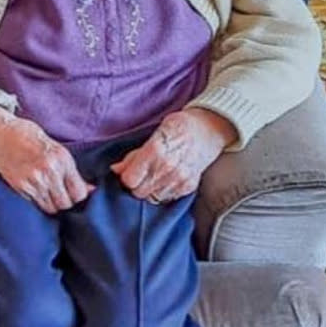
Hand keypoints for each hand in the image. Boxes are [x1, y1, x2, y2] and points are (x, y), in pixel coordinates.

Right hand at [0, 108, 93, 212]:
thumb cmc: (26, 134)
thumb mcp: (53, 146)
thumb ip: (69, 168)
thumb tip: (89, 188)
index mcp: (62, 158)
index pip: (79, 192)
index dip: (79, 196)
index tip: (74, 193)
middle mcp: (50, 170)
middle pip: (66, 204)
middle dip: (65, 202)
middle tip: (61, 195)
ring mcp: (34, 180)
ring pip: (51, 208)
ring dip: (52, 203)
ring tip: (48, 193)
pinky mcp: (20, 186)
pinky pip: (35, 204)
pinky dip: (37, 201)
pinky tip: (35, 190)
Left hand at [111, 109, 235, 201]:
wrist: (208, 130)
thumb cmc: (179, 127)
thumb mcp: (155, 133)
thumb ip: (135, 155)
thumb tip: (116, 169)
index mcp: (155, 151)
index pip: (130, 180)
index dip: (126, 177)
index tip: (127, 172)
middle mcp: (168, 168)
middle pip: (139, 192)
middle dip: (135, 185)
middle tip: (139, 175)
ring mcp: (179, 180)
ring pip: (152, 198)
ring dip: (148, 190)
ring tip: (152, 177)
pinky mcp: (188, 188)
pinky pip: (166, 199)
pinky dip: (162, 192)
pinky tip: (164, 180)